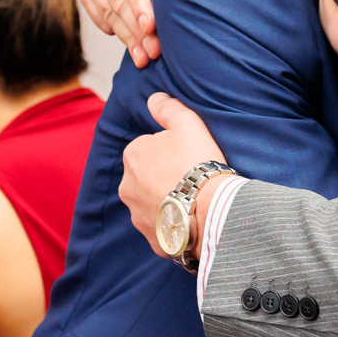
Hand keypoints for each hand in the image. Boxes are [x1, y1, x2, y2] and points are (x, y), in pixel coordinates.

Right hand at [78, 0, 190, 68]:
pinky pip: (97, 17)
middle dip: (136, 28)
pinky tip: (134, 48)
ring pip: (107, 12)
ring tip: (145, 57)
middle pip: (117, 0)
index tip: (152, 27)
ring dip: (127, 37)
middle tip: (153, 52)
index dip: (141, 4)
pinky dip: (116, 34)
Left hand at [121, 92, 227, 253]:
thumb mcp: (187, 123)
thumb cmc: (198, 162)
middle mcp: (127, 186)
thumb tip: (153, 98)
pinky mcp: (151, 237)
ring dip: (168, 201)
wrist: (210, 208)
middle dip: (165, 177)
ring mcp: (137, 215)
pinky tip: (192, 219)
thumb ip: (168, 108)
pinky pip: (163, 227)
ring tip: (195, 201)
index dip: (173, 151)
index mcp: (132, 155)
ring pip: (153, 203)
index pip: (151, 148)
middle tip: (193, 179)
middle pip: (149, 176)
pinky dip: (174, 224)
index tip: (190, 157)